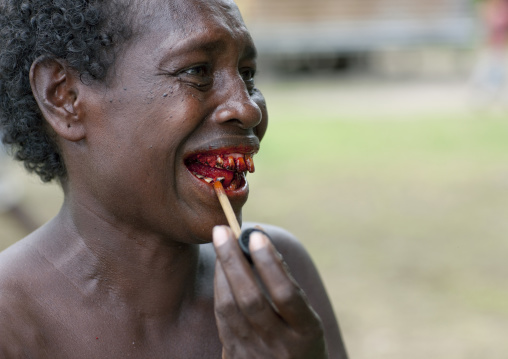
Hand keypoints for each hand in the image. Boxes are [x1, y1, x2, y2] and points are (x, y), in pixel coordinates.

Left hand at [213, 226, 327, 358]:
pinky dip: (220, 288)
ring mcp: (255, 354)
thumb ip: (287, 284)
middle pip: (250, 299)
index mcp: (306, 334)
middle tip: (222, 230)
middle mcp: (280, 346)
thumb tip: (260, 240)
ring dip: (222, 271)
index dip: (270, 263)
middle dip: (233, 260)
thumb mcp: (308, 319)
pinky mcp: (235, 358)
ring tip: (220, 242)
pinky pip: (222, 319)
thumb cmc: (302, 342)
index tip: (256, 234)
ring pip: (229, 309)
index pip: (285, 294)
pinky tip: (220, 269)